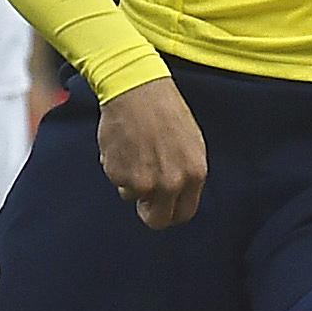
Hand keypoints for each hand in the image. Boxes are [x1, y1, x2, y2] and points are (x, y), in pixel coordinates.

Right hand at [98, 75, 206, 227]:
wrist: (137, 91)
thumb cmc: (165, 111)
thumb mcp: (191, 143)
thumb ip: (185, 173)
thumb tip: (177, 194)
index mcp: (194, 174)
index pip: (184, 213)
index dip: (171, 213)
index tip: (163, 208)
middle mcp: (171, 183)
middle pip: (157, 220)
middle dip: (149, 212)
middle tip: (143, 197)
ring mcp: (143, 181)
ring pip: (132, 196)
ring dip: (131, 180)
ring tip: (135, 150)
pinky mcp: (118, 174)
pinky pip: (117, 180)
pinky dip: (117, 167)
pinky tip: (124, 145)